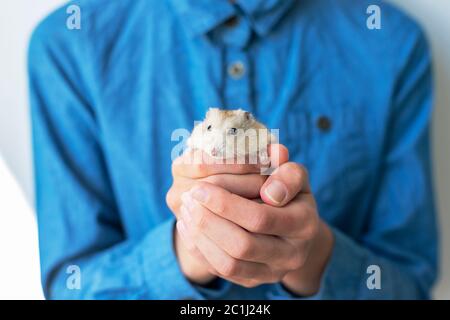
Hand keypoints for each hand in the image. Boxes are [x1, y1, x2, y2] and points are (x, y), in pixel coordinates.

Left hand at [177, 156, 333, 294]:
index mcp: (305, 224)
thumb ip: (285, 169)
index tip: (201, 187)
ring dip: (202, 236)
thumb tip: (277, 157)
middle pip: (242, 246)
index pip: (260, 218)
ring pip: (229, 264)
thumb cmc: (287, 193)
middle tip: (190, 197)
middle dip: (210, 221)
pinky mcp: (251, 280)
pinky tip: (187, 225)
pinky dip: (200, 249)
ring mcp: (271, 272)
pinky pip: (220, 272)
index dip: (226, 204)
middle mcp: (292, 255)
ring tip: (187, 209)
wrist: (291, 227)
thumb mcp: (293, 176)